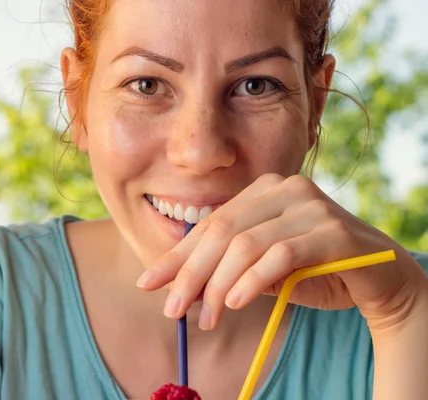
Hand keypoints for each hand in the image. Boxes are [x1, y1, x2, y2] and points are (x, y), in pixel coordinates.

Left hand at [136, 173, 427, 330]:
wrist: (378, 277)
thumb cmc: (314, 270)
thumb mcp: (261, 268)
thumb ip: (226, 268)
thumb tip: (174, 286)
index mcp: (263, 190)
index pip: (209, 224)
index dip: (176, 256)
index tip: (148, 283)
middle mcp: (284, 188)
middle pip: (221, 232)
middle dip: (189, 274)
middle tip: (172, 309)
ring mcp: (309, 206)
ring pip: (245, 245)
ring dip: (218, 286)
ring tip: (205, 317)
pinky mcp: (331, 230)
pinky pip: (279, 256)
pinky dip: (252, 282)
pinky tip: (234, 302)